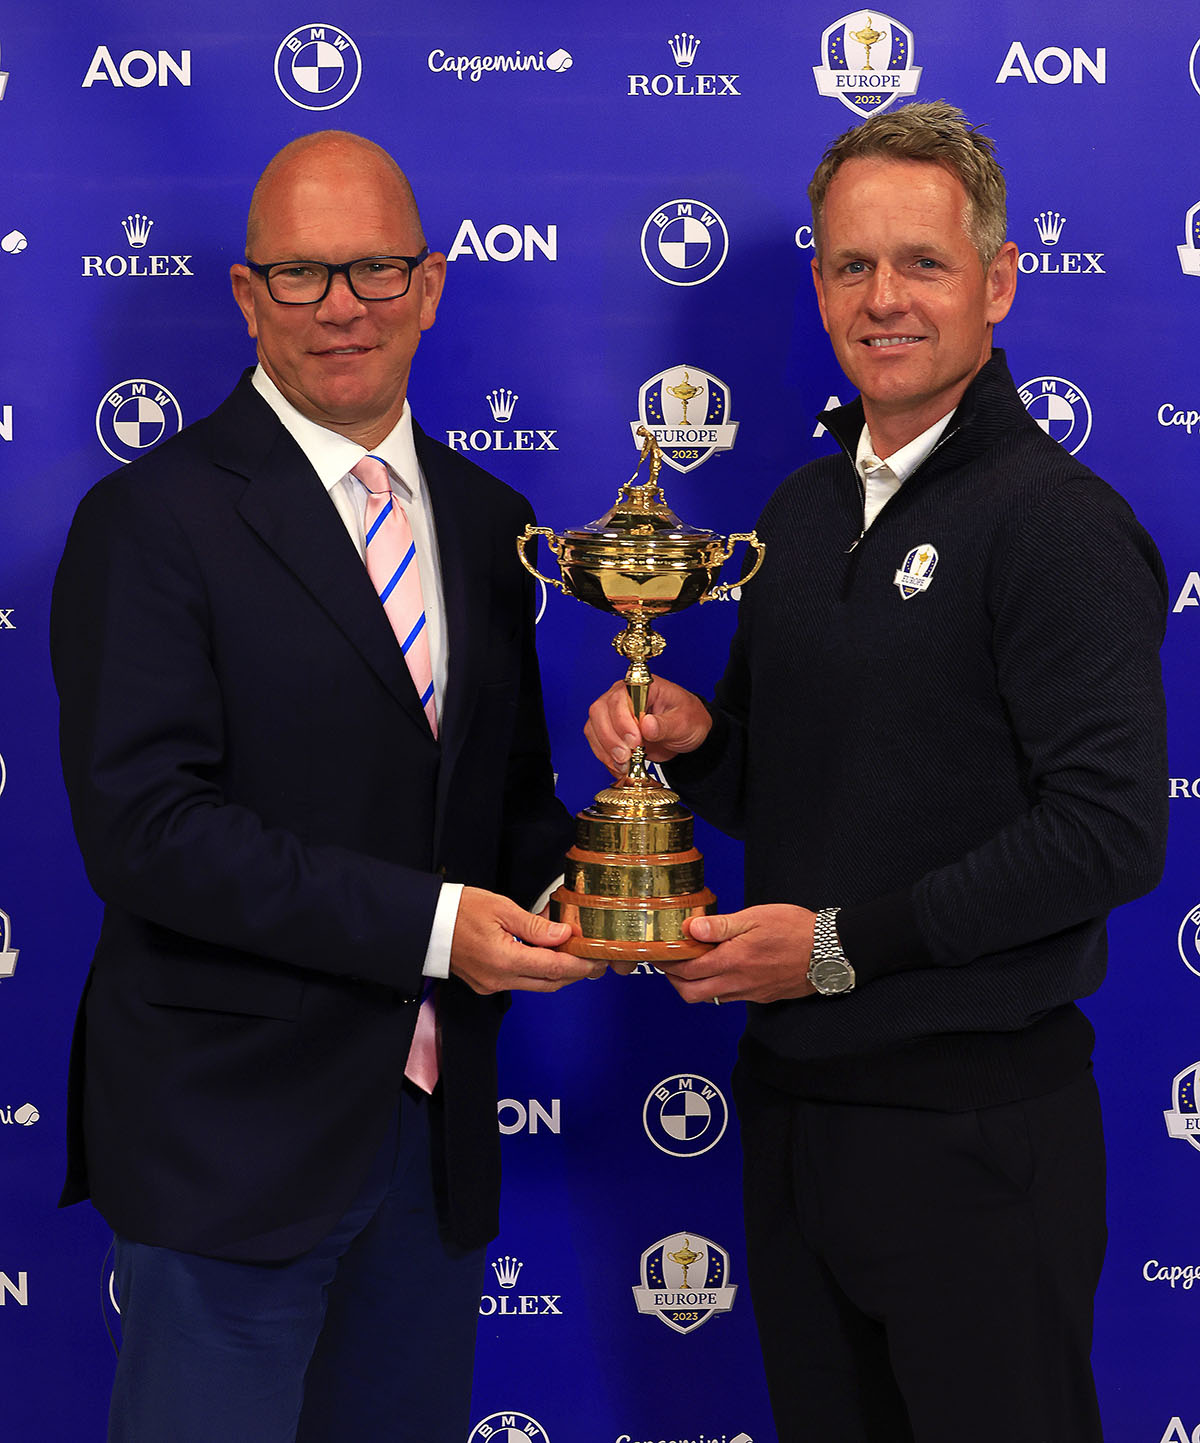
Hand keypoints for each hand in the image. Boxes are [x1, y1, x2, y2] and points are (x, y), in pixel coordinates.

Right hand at [451, 887, 604, 993]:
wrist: (426, 922)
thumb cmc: (458, 910)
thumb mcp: (501, 908)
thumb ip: (535, 926)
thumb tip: (563, 934)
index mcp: (504, 960)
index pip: (554, 968)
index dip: (579, 965)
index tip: (596, 959)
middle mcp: (498, 979)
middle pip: (549, 983)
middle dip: (574, 973)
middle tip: (593, 959)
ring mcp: (491, 984)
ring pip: (535, 985)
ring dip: (556, 972)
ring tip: (572, 953)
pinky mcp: (486, 983)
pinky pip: (520, 981)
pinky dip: (537, 971)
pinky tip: (545, 954)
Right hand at [584, 676, 711, 775]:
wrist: (686, 734)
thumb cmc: (687, 718)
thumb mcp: (684, 721)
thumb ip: (665, 724)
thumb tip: (647, 725)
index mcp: (640, 687)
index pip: (618, 698)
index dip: (622, 720)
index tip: (635, 741)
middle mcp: (621, 697)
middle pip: (599, 712)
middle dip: (610, 738)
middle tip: (627, 756)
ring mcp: (612, 713)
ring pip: (593, 728)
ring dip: (606, 750)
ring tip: (624, 765)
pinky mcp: (610, 731)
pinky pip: (597, 743)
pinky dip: (605, 758)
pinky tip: (620, 768)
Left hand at [656, 904, 817, 1004]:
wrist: (830, 952)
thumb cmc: (795, 929)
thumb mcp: (756, 917)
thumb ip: (721, 926)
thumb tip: (691, 929)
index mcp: (733, 961)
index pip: (687, 970)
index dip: (668, 964)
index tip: (659, 953)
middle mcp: (738, 983)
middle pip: (691, 994)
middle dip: (674, 981)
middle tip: (670, 963)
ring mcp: (750, 993)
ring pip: (710, 998)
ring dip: (694, 985)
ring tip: (692, 965)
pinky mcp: (761, 996)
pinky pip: (730, 998)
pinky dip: (716, 988)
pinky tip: (720, 970)